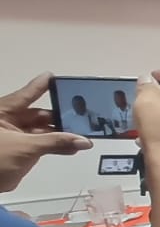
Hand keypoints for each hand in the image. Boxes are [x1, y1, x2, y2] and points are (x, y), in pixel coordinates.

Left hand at [0, 75, 91, 192]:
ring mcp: (15, 135)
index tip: (54, 77)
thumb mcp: (26, 147)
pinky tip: (72, 147)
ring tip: (82, 135)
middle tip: (82, 116)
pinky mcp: (21, 149)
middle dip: (60, 116)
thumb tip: (84, 141)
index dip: (41, 86)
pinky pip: (42, 144)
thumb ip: (56, 142)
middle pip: (38, 114)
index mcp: (3, 111)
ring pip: (42, 130)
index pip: (26, 94)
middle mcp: (9, 120)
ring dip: (60, 134)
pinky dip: (56, 146)